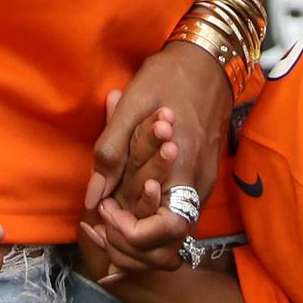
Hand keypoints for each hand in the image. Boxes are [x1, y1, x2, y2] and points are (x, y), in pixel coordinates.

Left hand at [85, 43, 231, 272]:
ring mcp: (203, 183)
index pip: (165, 231)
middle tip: (102, 221)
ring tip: (109, 217)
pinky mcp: (202, 178)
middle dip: (132, 244)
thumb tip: (92, 196)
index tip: (105, 211)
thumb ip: (112, 151)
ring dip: (140, 235)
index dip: (131, 233)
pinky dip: (151, 220)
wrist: (209, 59)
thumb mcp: (132, 104)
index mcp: (183, 168)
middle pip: (169, 244)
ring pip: (173, 234)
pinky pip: (177, 213)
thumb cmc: (169, 76)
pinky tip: (126, 206)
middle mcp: (198, 183)